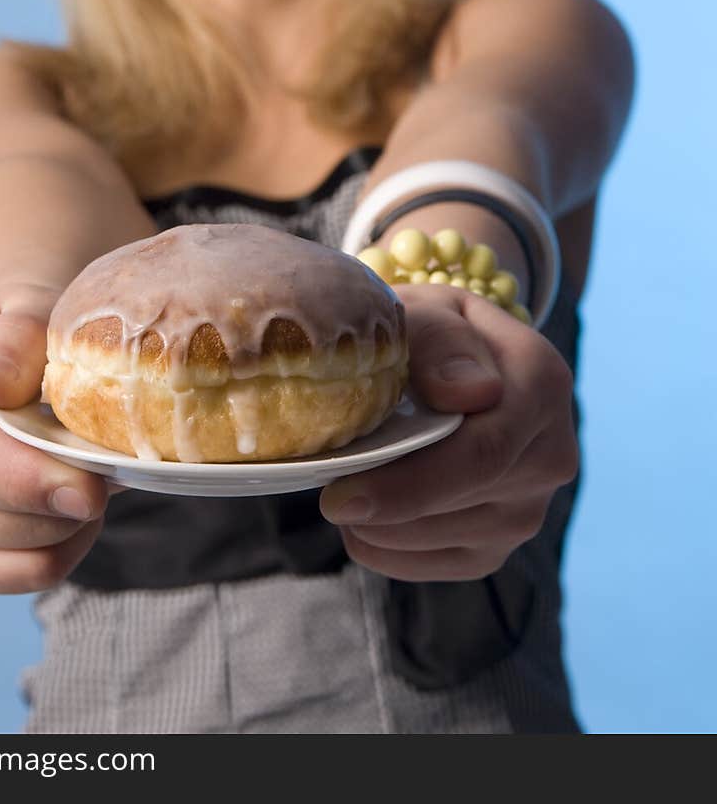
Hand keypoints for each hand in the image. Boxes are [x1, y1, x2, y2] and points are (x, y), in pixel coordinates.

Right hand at [0, 284, 107, 593]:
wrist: (5, 361)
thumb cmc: (26, 335)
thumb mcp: (30, 309)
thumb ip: (14, 338)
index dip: (20, 472)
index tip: (89, 487)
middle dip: (61, 493)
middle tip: (116, 468)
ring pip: (8, 540)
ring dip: (70, 518)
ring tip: (93, 473)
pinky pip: (18, 575)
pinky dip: (65, 551)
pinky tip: (76, 513)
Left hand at [319, 284, 577, 580]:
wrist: (450, 360)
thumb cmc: (428, 332)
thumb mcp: (426, 311)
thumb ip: (440, 341)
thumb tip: (469, 393)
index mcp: (541, 382)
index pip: (482, 455)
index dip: (409, 484)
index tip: (338, 497)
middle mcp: (551, 453)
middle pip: (460, 503)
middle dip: (383, 504)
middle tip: (325, 493)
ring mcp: (529, 507)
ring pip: (443, 539)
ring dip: (380, 525)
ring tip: (344, 485)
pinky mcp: (499, 543)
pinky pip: (436, 565)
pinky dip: (386, 547)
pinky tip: (364, 514)